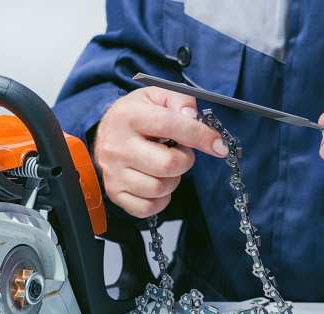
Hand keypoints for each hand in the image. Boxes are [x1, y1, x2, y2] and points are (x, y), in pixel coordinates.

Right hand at [94, 87, 227, 217]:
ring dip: (173, 180)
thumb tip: (192, 117)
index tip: (218, 146)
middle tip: (180, 152)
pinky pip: (147, 208)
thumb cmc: (136, 115)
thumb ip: (179, 100)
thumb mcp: (156, 95)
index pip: (170, 126)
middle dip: (185, 160)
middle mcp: (117, 146)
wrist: (104, 132)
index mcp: (128, 117)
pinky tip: (157, 182)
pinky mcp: (115, 193)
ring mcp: (114, 173)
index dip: (200, 136)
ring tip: (165, 166)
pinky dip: (160, 200)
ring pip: (159, 188)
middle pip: (168, 165)